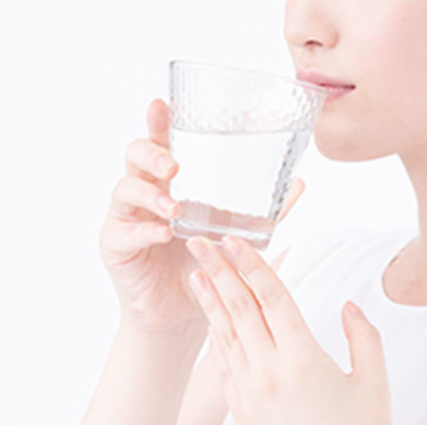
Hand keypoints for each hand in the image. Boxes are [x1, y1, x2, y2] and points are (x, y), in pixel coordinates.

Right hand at [99, 98, 304, 334]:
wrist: (184, 308)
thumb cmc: (204, 262)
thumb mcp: (236, 232)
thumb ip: (264, 210)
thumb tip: (299, 183)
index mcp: (170, 184)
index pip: (161, 144)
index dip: (158, 122)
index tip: (162, 104)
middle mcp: (145, 194)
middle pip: (134, 157)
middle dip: (151, 154)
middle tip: (173, 167)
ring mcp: (126, 217)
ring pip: (125, 189)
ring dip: (151, 195)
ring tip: (174, 209)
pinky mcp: (116, 245)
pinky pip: (123, 231)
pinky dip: (145, 230)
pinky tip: (163, 234)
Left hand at [185, 234, 391, 424]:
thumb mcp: (374, 385)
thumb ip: (363, 337)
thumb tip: (350, 307)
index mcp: (302, 359)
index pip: (272, 298)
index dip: (252, 264)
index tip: (235, 239)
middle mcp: (269, 371)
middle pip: (240, 308)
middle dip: (218, 270)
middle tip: (200, 242)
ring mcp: (250, 391)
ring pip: (225, 333)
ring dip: (209, 299)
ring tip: (195, 272)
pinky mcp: (240, 410)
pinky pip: (222, 364)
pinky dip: (215, 336)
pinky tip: (210, 321)